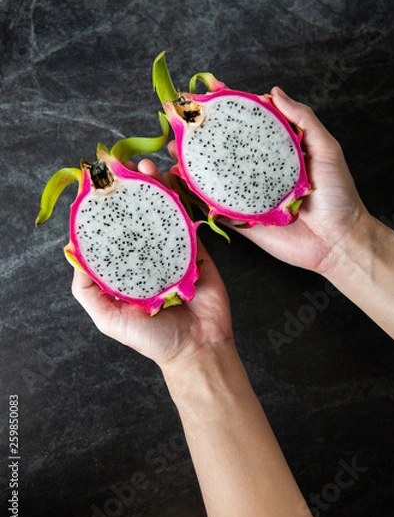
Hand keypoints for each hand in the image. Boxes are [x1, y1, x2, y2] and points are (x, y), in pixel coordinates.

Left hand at [72, 159, 232, 368]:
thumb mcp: (109, 318)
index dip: (105, 211)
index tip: (99, 188)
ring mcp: (173, 253)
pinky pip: (187, 224)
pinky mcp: (196, 252)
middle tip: (123, 169)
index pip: (111, 235)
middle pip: (137, 218)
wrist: (198, 348)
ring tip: (146, 168)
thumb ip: (88, 290)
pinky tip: (172, 184)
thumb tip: (72, 253)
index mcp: (126, 272)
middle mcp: (147, 258)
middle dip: (130, 192)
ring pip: (162, 215)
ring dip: (154, 189)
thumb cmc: (151, 338)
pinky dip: (180, 203)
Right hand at [169, 86, 369, 274]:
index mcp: (276, 152)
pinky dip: (196, 199)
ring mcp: (247, 197)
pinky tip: (179, 185)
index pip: (248, 127)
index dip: (227, 112)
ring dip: (191, 167)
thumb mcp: (325, 148)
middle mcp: (258, 172)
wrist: (337, 240)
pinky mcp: (242, 222)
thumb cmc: (337, 193)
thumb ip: (302, 119)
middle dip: (200, 139)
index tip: (206, 98)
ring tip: (172, 152)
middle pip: (224, 152)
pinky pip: (215, 209)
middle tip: (180, 127)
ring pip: (214, 179)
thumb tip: (274, 92)